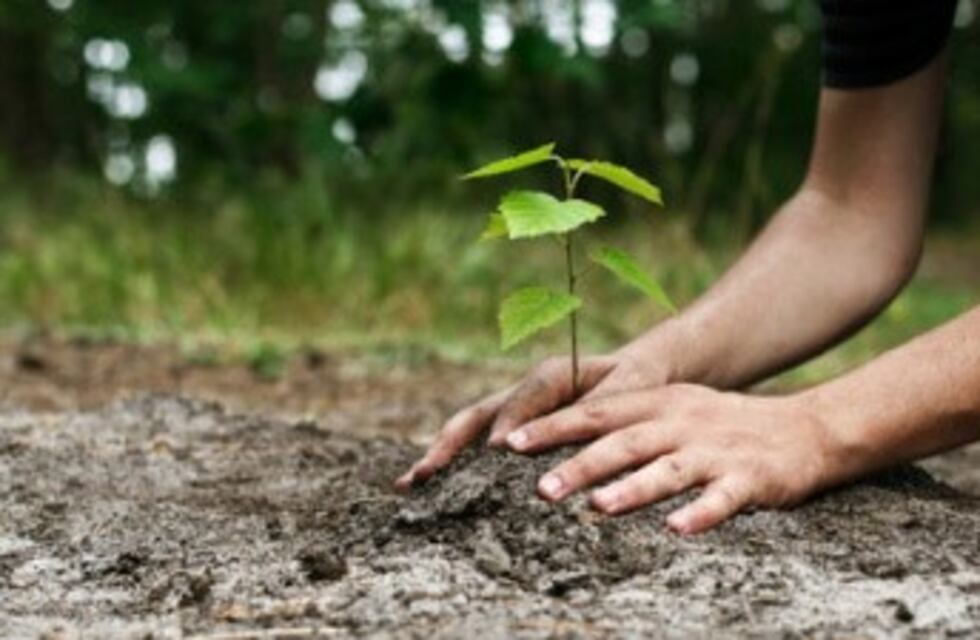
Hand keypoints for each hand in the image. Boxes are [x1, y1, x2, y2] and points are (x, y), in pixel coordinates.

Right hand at [395, 348, 673, 488]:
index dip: (511, 421)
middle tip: (425, 473)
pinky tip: (431, 490)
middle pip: (478, 415)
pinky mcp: (513, 431)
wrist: (637, 374)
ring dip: (441, 456)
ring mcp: (513, 412)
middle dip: (450, 444)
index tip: (499, 450)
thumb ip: (601, 409)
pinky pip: (478, 446)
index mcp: (553, 375)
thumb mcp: (629, 390)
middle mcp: (523, 393)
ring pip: (469, 431)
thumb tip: (573, 440)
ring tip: (409, 484)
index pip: (525, 398)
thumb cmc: (637, 383)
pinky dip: (454, 465)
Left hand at [505, 384, 839, 533]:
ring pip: (668, 469)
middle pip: (624, 442)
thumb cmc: (723, 425)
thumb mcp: (674, 410)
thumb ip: (625, 423)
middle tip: (540, 488)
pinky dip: (700, 513)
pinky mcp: (750, 478)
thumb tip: (562, 444)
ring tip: (598, 508)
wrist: (806, 428)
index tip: (509, 444)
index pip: (596, 413)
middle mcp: (682, 422)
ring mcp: (715, 450)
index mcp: (659, 403)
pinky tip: (677, 530)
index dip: (552, 427)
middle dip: (581, 464)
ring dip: (632, 488)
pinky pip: (722, 498)